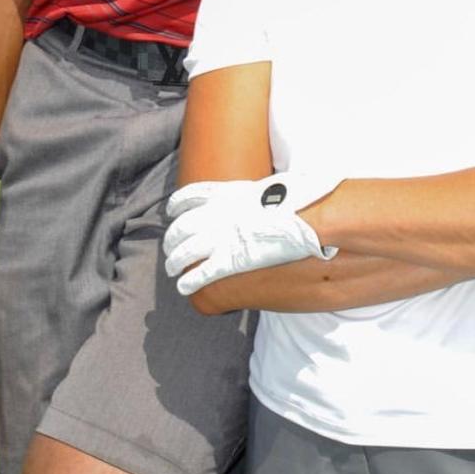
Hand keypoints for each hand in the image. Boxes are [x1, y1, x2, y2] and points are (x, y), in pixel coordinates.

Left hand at [164, 173, 340, 295]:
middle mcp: (217, 213)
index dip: (177, 205)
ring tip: (172, 269)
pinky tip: (183, 286)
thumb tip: (281, 195)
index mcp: (226, 193)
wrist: (304, 217)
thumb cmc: (298, 199)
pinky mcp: (230, 260)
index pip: (190, 196)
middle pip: (182, 226)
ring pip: (185, 250)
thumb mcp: (276, 186)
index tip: (172, 210)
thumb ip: (266, 193)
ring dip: (175, 261)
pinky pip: (202, 273)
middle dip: (172, 238)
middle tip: (170, 247)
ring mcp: (221, 237)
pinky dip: (189, 281)